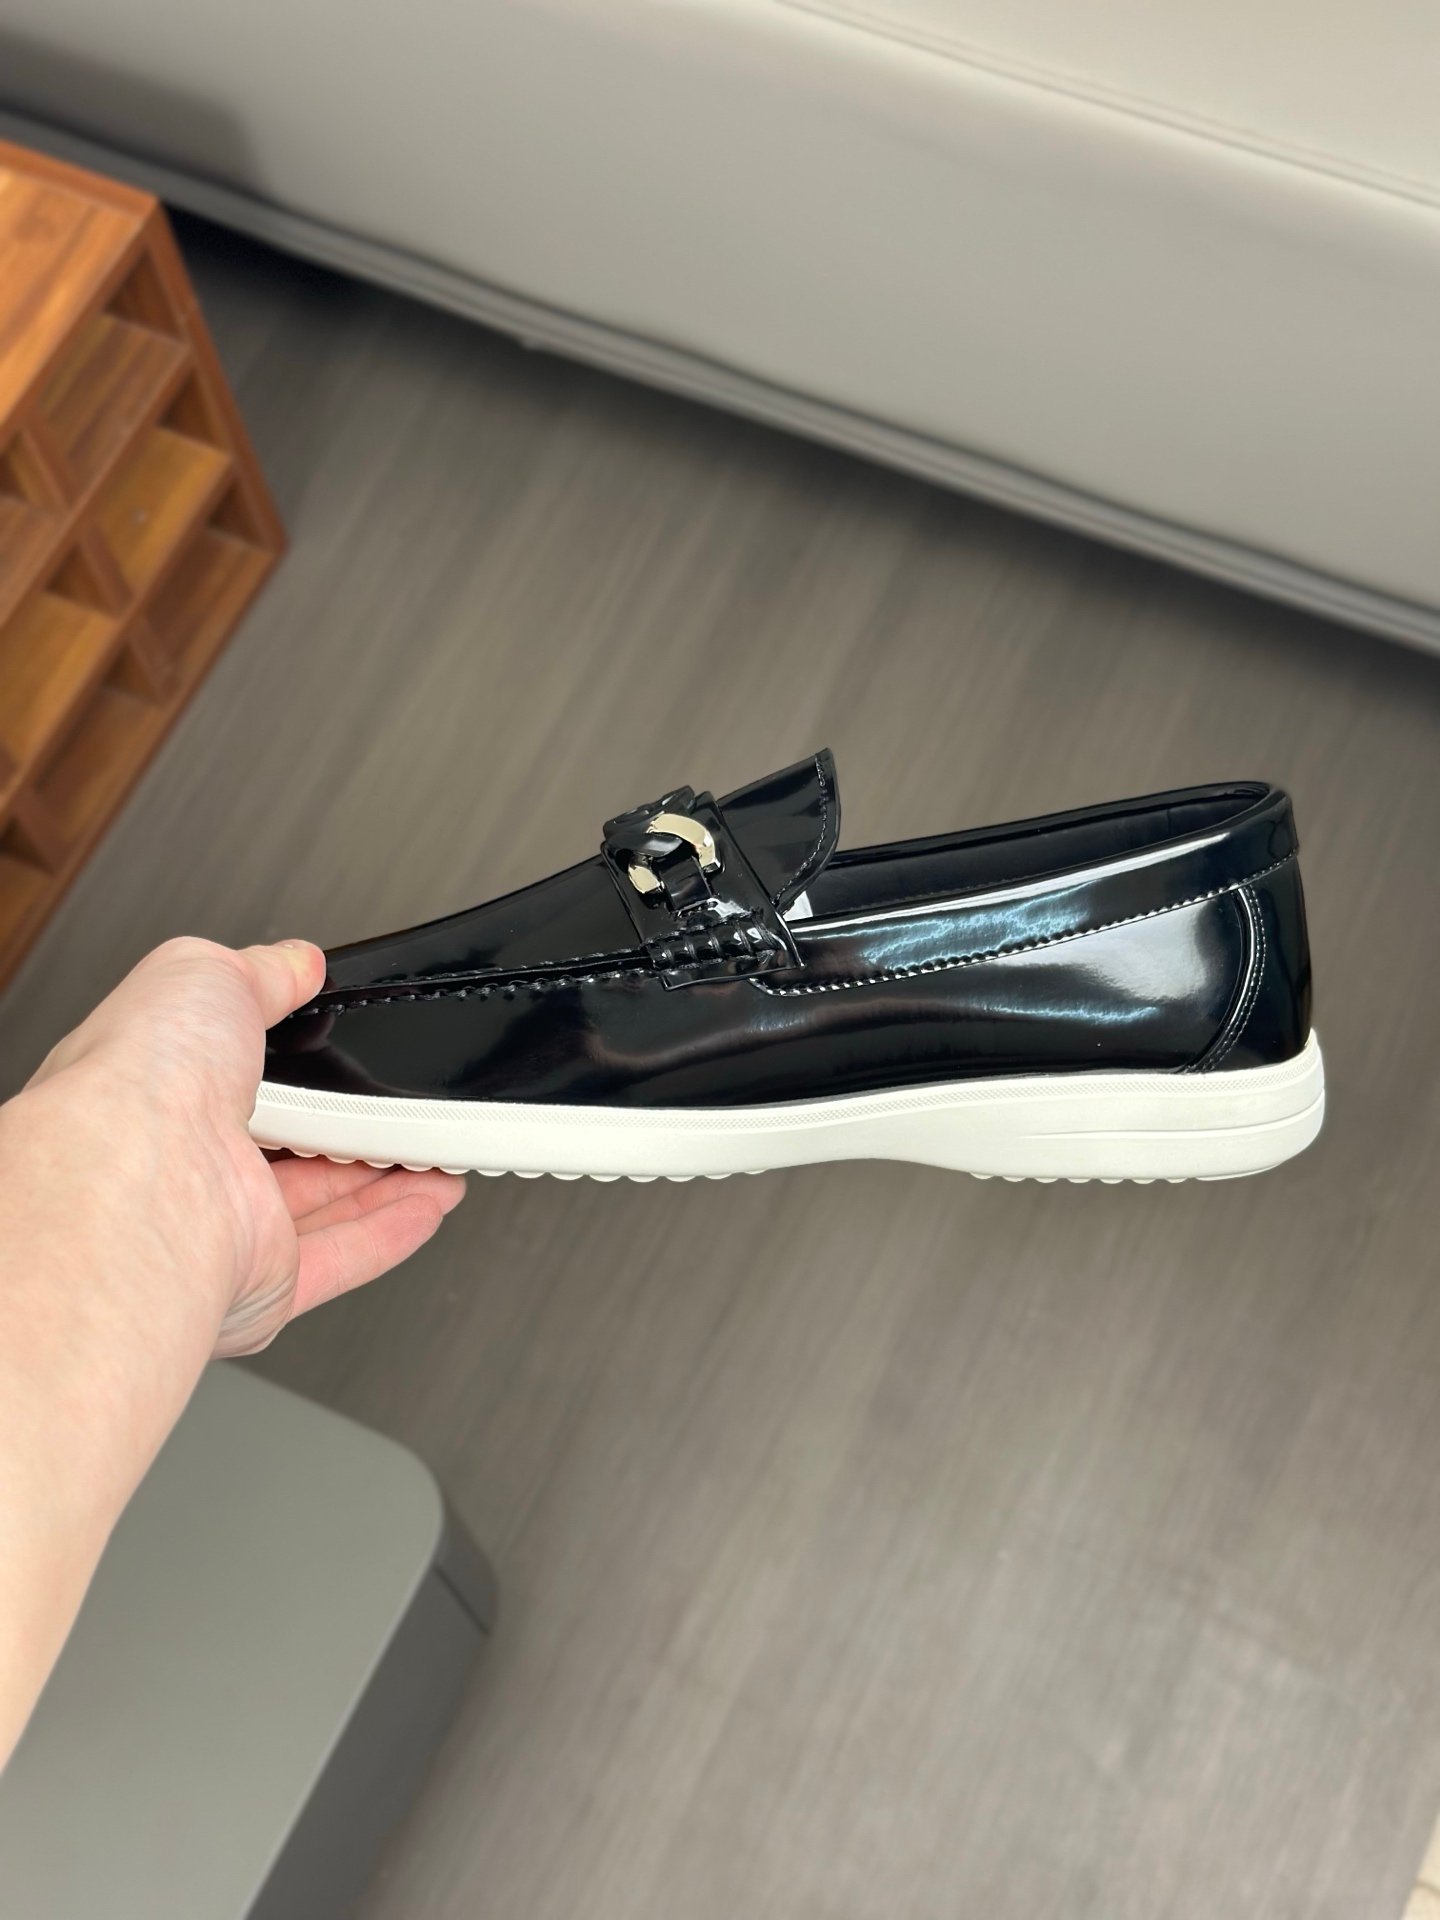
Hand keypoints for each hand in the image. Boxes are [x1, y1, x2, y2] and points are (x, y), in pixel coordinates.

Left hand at [24, 936, 464, 1355]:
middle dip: (337, 1126)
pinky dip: (390, 1232)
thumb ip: (258, 971)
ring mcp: (219, 1229)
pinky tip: (427, 1202)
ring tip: (433, 1151)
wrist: (144, 1183)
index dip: (280, 1056)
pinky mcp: (261, 1282)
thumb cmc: (140, 1083)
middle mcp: (177, 1168)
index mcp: (148, 1092)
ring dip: (382, 1179)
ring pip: (315, 1208)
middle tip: (391, 1103)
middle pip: (276, 1147)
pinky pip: (340, 1259)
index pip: (220, 1073)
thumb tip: (295, 963)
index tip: (331, 1040)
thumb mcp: (202, 975)